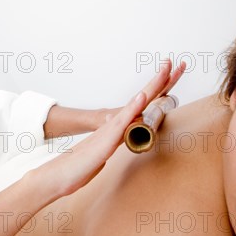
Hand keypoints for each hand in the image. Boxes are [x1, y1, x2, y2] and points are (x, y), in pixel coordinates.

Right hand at [33, 61, 181, 198]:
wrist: (62, 172)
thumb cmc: (83, 165)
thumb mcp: (107, 152)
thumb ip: (116, 142)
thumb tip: (126, 141)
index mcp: (121, 126)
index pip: (144, 105)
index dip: (158, 90)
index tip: (171, 74)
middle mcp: (118, 122)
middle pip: (144, 98)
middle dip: (160, 80)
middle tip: (173, 62)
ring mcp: (113, 128)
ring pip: (137, 104)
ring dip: (151, 87)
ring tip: (165, 71)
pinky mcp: (108, 138)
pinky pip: (123, 120)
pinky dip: (134, 107)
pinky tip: (142, 96)